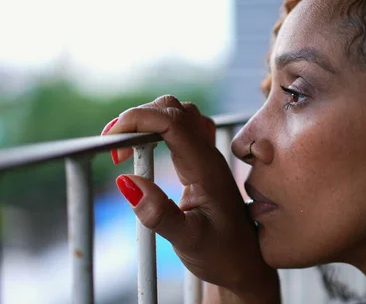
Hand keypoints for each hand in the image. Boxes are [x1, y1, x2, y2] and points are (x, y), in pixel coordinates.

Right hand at [101, 95, 279, 302]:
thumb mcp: (188, 241)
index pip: (172, 121)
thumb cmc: (222, 254)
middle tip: (114, 147)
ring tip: (124, 147)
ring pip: (179, 114)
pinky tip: (146, 148)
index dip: (138, 119)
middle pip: (174, 109)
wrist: (246, 263)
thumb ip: (159, 214)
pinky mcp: (202, 163)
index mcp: (206, 168)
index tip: (111, 140)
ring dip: (148, 119)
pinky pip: (182, 128)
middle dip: (138, 116)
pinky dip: (158, 128)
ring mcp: (207, 157)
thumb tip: (125, 181)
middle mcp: (208, 156)